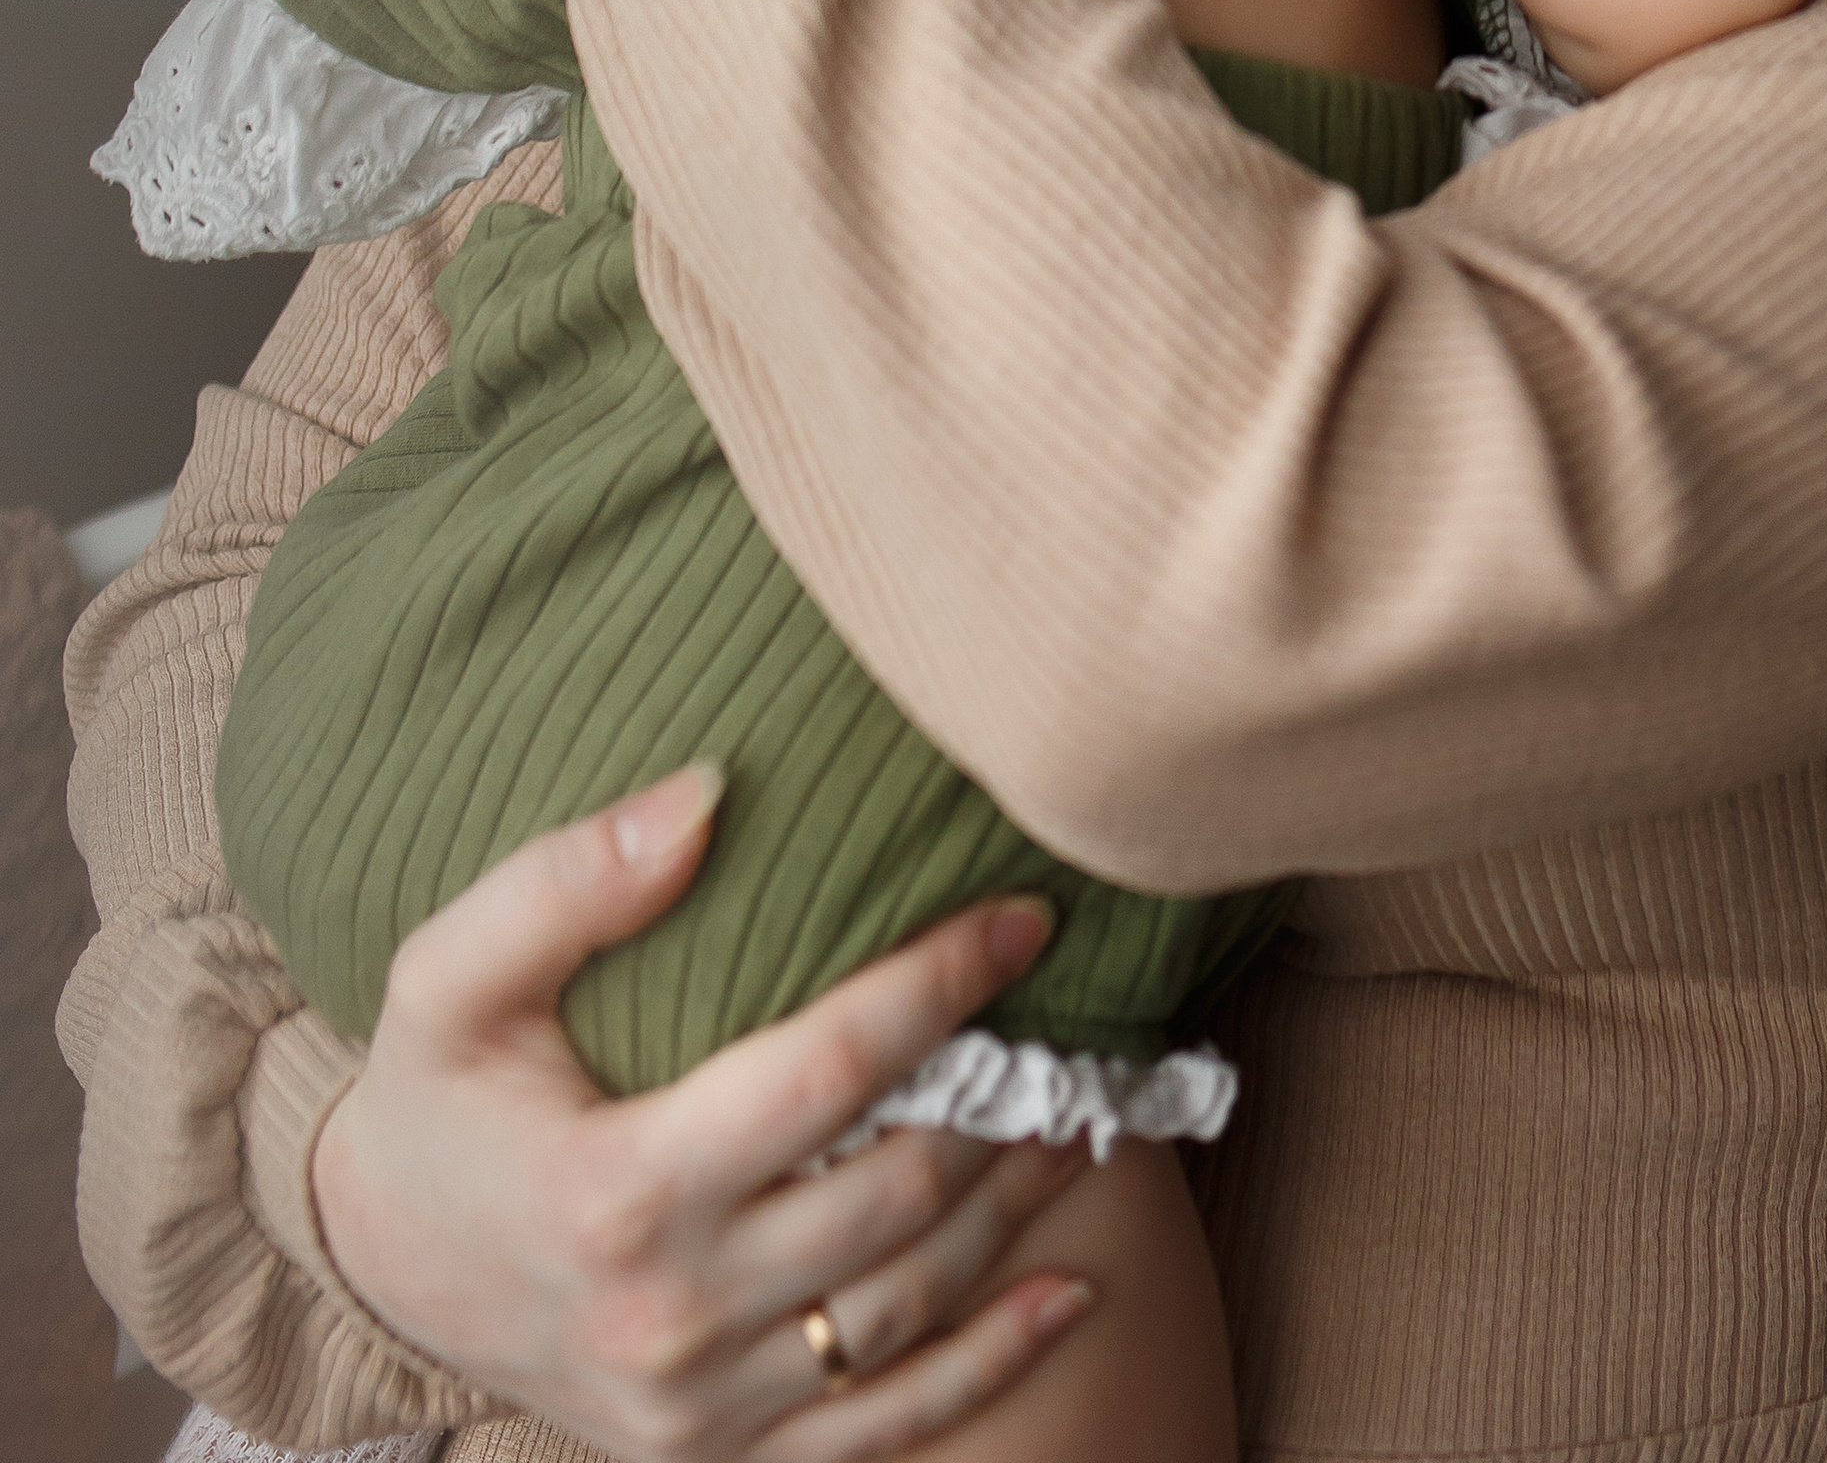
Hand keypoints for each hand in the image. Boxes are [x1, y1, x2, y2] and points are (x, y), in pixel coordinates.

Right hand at [311, 764, 1095, 1460]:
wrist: (379, 1270)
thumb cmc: (434, 1098)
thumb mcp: (451, 977)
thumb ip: (566, 882)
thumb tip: (707, 794)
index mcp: (617, 1191)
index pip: (828, 1073)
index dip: (939, 988)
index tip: (1024, 918)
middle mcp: (670, 1314)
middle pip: (892, 1197)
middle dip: (1002, 1103)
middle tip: (1074, 1020)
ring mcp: (700, 1402)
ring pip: (907, 1307)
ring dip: (1014, 1214)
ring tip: (1084, 1116)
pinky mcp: (717, 1452)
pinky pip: (884, 1425)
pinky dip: (990, 1365)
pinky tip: (1069, 1295)